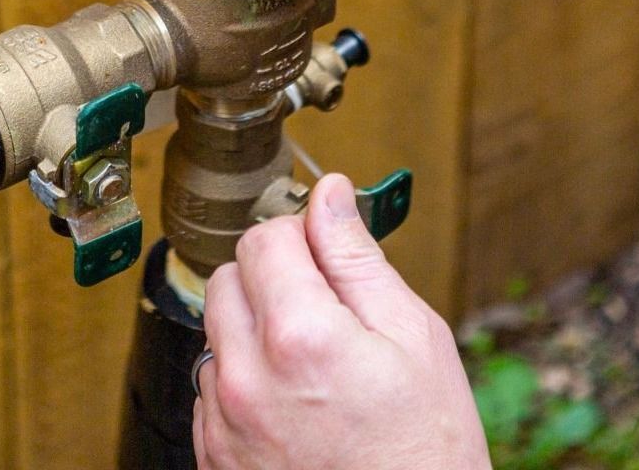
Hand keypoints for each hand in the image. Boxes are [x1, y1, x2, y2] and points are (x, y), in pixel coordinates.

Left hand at [194, 173, 490, 469]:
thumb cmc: (425, 455)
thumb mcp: (414, 340)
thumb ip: (357, 257)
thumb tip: (330, 194)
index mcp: (300, 336)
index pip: (263, 236)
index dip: (299, 234)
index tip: (323, 251)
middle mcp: (248, 377)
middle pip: (230, 275)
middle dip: (272, 276)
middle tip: (325, 308)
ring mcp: (225, 422)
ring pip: (217, 329)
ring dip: (254, 328)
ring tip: (313, 364)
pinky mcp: (215, 455)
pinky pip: (212, 386)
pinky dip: (243, 378)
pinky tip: (293, 401)